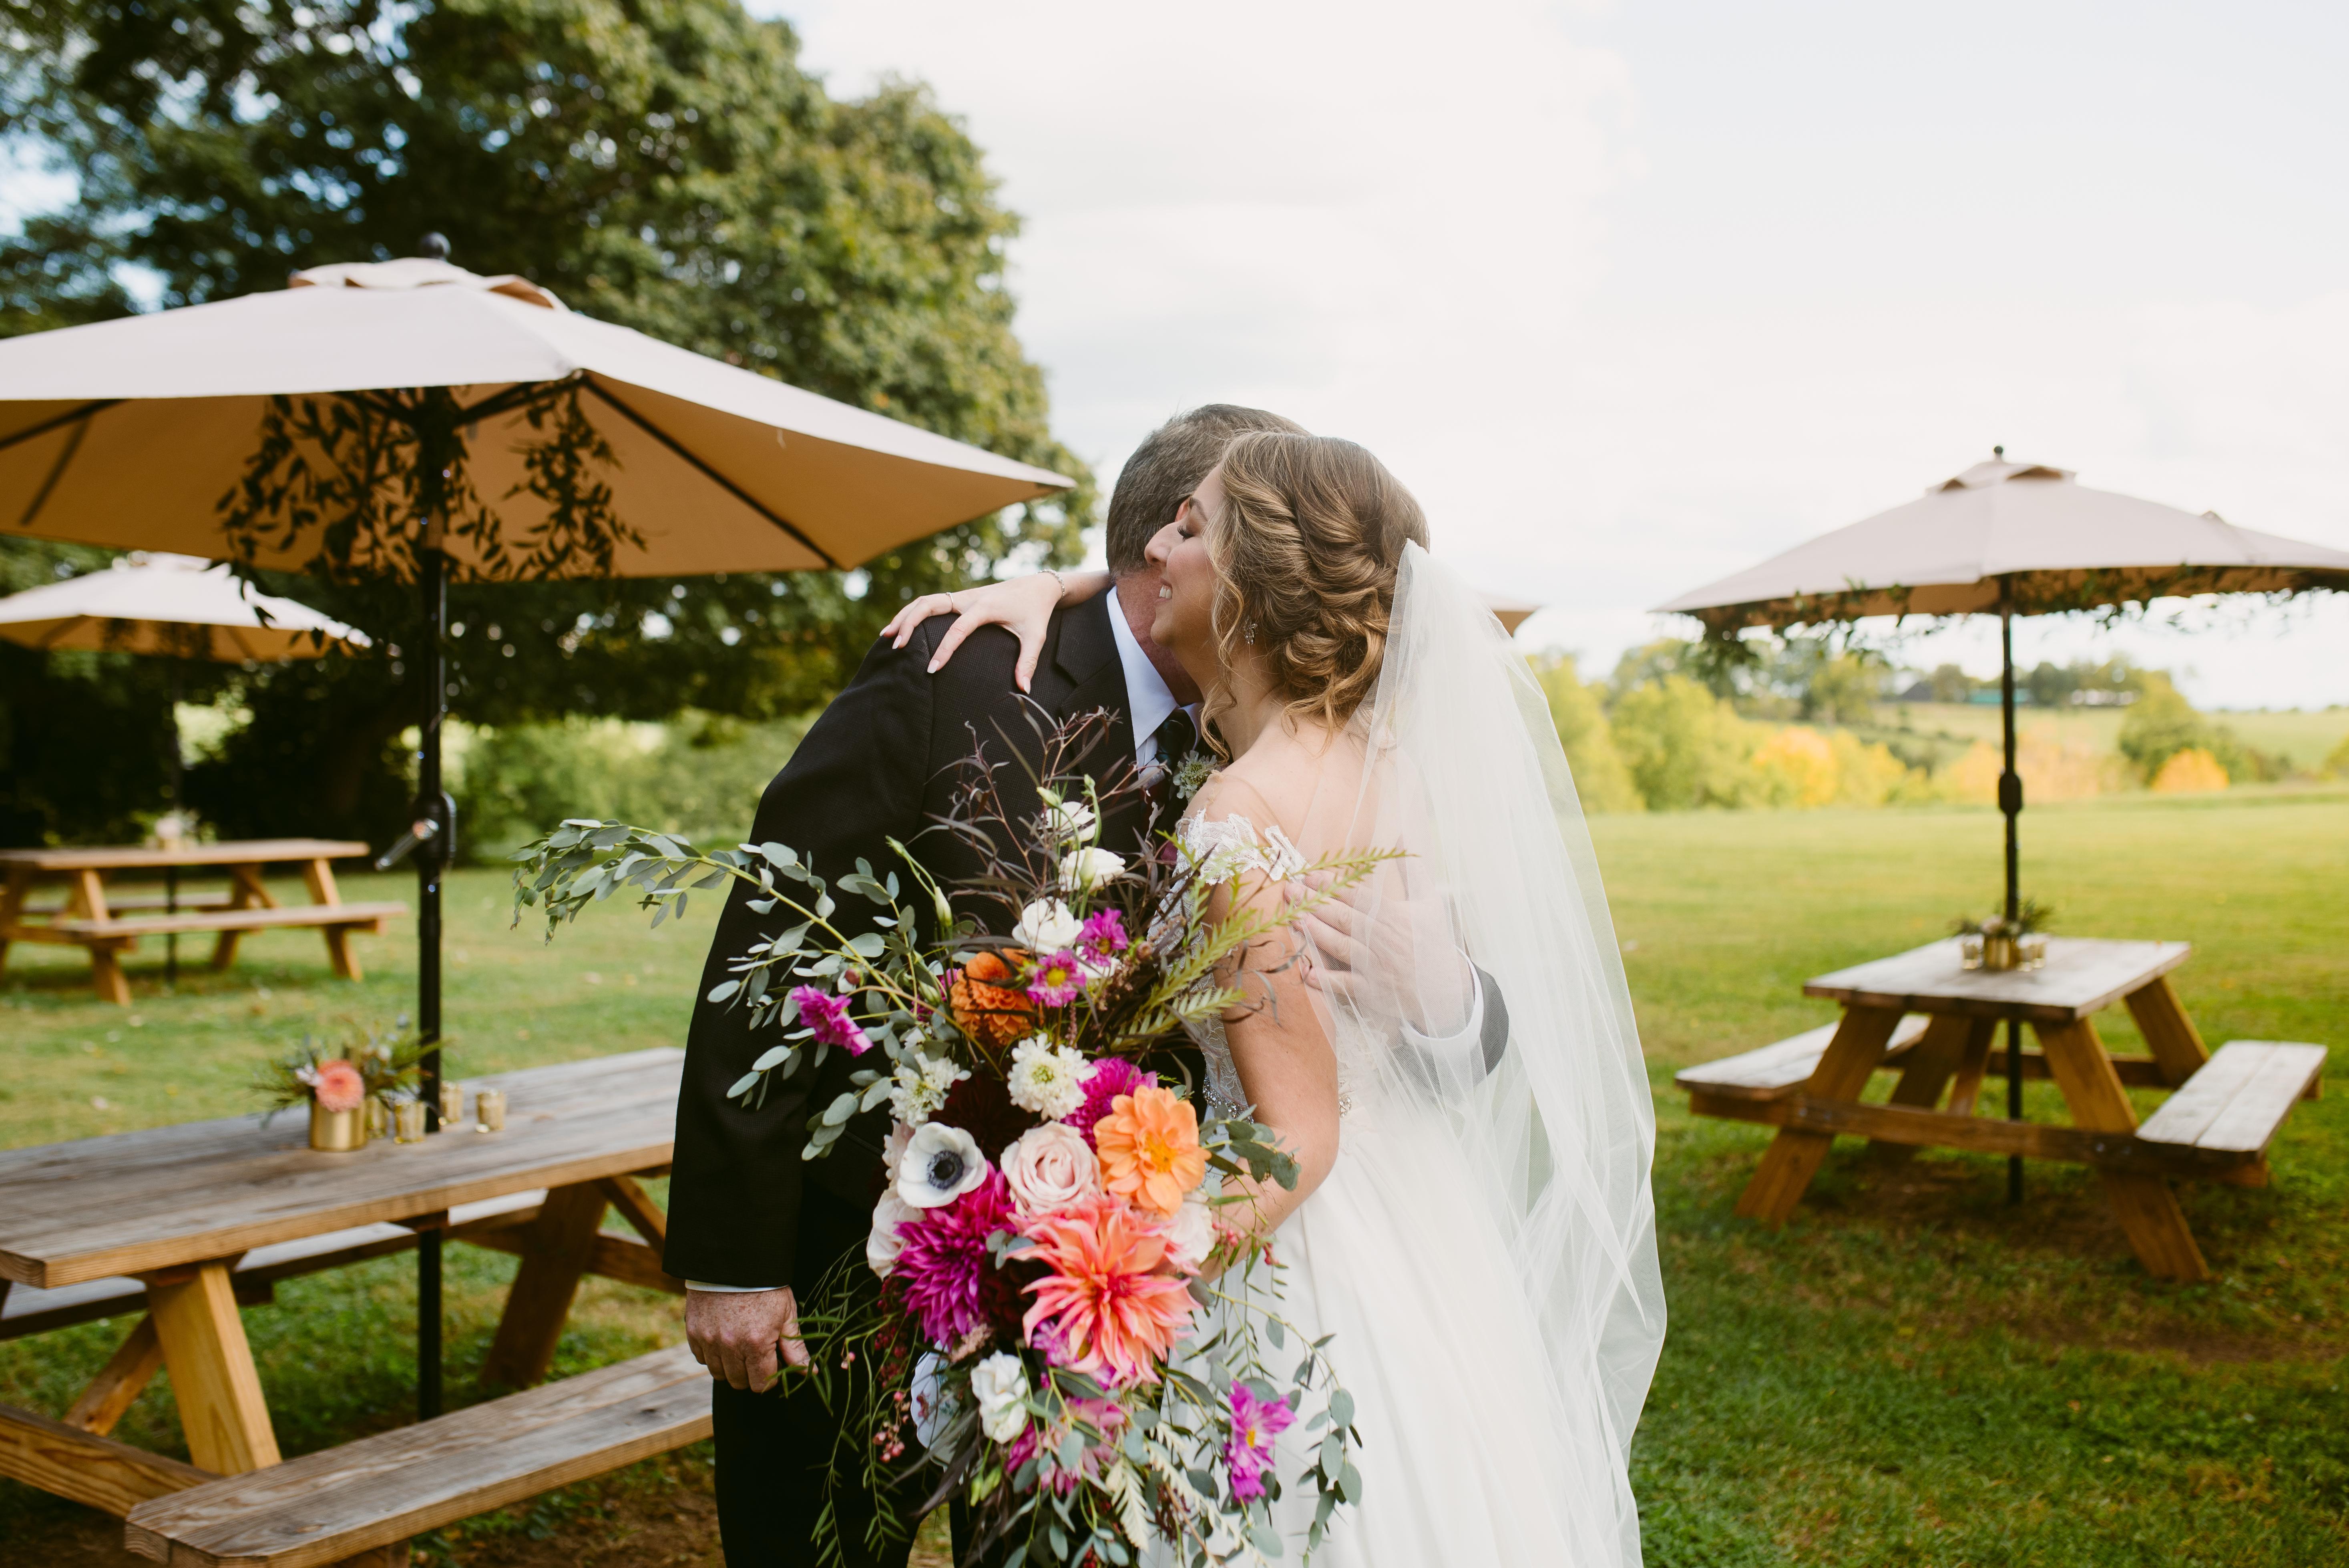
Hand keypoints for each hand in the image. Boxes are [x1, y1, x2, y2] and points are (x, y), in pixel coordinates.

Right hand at [686, 1286, 808, 1391]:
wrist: (735, 1260)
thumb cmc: (766, 1287)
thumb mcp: (786, 1314)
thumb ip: (795, 1347)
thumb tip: (810, 1371)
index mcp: (756, 1343)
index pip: (761, 1384)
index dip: (770, 1378)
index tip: (772, 1364)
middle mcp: (729, 1346)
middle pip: (739, 1382)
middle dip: (751, 1373)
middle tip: (757, 1354)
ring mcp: (708, 1339)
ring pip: (719, 1373)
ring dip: (730, 1366)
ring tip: (740, 1346)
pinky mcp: (693, 1331)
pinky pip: (701, 1358)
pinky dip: (712, 1354)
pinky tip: (723, 1338)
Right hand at [878, 573, 1071, 692]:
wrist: (1038, 586)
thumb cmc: (1036, 612)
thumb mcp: (1036, 636)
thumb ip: (1028, 662)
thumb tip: (1024, 690)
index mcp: (985, 607)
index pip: (958, 629)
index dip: (944, 650)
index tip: (931, 669)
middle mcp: (969, 598)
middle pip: (929, 604)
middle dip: (910, 623)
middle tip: (896, 646)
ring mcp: (962, 596)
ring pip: (925, 600)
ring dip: (905, 615)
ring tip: (886, 636)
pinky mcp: (960, 597)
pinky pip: (931, 602)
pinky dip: (913, 612)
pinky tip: (900, 628)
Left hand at [1290, 870, 1474, 1035]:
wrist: (1446, 987)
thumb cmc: (1433, 940)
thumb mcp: (1429, 902)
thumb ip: (1413, 870)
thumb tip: (1403, 835)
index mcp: (1395, 916)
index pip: (1358, 896)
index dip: (1332, 884)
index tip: (1309, 874)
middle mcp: (1384, 940)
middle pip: (1344, 918)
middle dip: (1315, 903)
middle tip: (1289, 890)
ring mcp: (1377, 967)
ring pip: (1341, 946)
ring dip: (1316, 933)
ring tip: (1293, 919)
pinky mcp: (1372, 991)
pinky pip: (1347, 986)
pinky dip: (1329, 981)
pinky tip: (1309, 974)